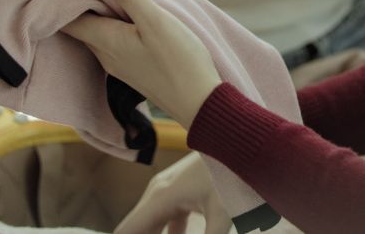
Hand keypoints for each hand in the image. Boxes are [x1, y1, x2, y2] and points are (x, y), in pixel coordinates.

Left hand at [63, 0, 223, 128]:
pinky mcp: (132, 69)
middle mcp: (104, 54)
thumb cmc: (179, 60)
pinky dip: (111, 27)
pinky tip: (127, 20)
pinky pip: (111, 43)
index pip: (67, 18)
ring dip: (97, 16)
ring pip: (96, 35)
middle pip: (80, 26)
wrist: (198, 102)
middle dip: (78, 4)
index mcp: (104, 40)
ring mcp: (118, 64)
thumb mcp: (155, 20)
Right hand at [116, 152, 230, 233]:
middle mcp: (156, 194)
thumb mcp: (224, 213)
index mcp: (160, 199)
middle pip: (135, 230)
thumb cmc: (232, 172)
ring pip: (150, 227)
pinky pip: (164, 222)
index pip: (125, 232)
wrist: (239, 139)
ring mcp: (166, 192)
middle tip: (171, 233)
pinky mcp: (178, 194)